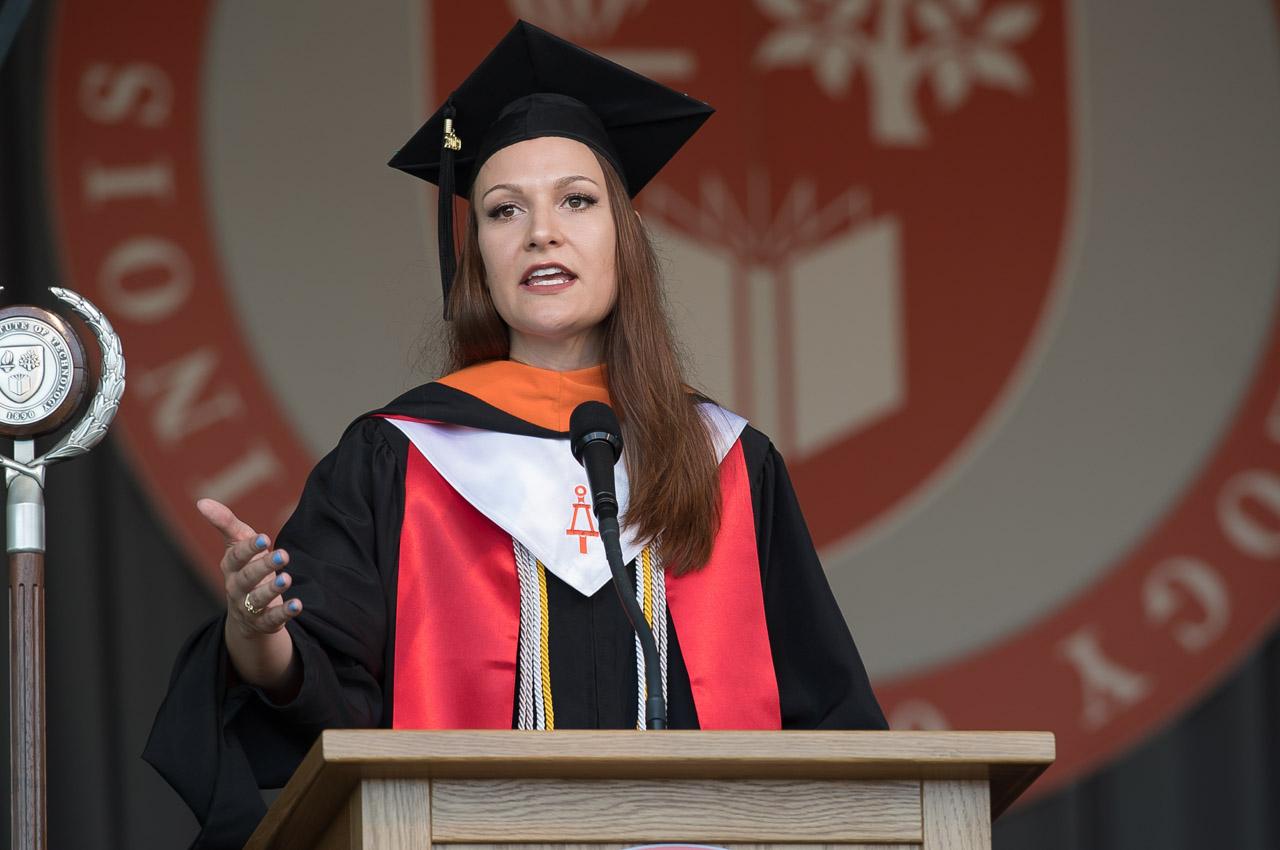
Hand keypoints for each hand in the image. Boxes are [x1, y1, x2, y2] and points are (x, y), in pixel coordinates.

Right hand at [198, 498, 302, 637]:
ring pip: (258, 599)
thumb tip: (202, 501)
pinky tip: (297, 605)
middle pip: (248, 577)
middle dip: (264, 566)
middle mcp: (236, 587)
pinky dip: (285, 612)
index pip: (237, 557)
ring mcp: (249, 607)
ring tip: (286, 578)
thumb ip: (226, 524)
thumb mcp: (238, 544)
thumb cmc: (245, 568)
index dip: (249, 548)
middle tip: (283, 555)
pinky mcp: (264, 623)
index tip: (265, 538)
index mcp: (231, 567)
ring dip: (272, 589)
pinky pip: (273, 619)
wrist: (247, 613)